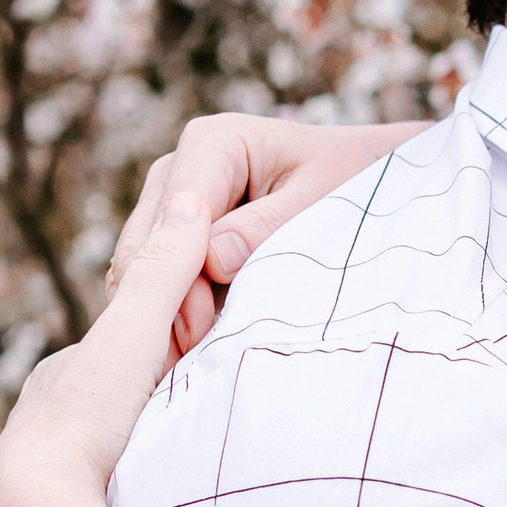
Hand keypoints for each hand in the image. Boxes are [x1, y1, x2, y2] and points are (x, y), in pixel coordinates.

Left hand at [0, 196, 211, 506]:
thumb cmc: (81, 424)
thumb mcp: (133, 336)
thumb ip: (163, 275)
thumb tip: (190, 202)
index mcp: (54, 384)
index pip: (114, 355)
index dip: (158, 349)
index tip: (199, 351)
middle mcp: (36, 435)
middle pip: (105, 415)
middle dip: (140, 415)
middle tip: (193, 422)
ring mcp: (39, 493)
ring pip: (98, 471)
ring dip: (131, 473)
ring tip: (178, 484)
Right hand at [108, 112, 419, 356]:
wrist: (365, 184)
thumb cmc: (353, 185)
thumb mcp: (322, 202)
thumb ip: (266, 229)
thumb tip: (211, 260)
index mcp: (213, 142)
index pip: (177, 214)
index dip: (181, 271)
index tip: (198, 327)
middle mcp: (179, 166)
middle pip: (147, 243)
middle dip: (163, 299)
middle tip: (182, 359)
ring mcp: (169, 202)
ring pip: (141, 267)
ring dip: (162, 312)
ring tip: (181, 364)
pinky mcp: (173, 238)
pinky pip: (154, 281)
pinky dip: (168, 314)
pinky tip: (185, 354)